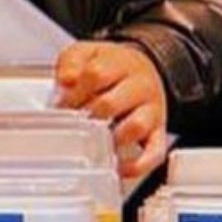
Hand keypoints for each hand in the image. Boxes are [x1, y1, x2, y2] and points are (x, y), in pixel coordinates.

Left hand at [54, 41, 168, 178]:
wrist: (146, 69)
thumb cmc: (113, 66)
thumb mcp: (89, 53)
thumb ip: (72, 61)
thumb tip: (66, 79)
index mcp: (120, 65)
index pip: (96, 75)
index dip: (75, 92)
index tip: (62, 104)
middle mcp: (139, 87)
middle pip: (111, 103)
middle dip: (87, 117)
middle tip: (74, 125)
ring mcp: (151, 110)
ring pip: (136, 126)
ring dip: (110, 138)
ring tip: (94, 144)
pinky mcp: (158, 132)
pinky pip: (155, 151)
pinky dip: (139, 165)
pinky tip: (121, 169)